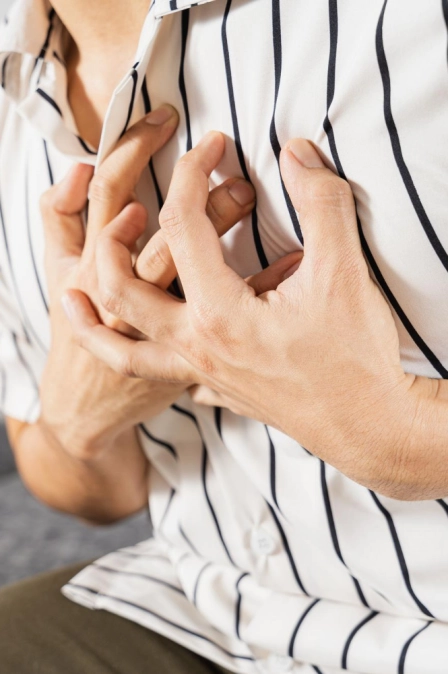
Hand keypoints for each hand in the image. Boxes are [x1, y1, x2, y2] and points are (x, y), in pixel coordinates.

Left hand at [68, 132, 438, 498]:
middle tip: (130, 210)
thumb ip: (321, 204)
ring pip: (123, 349)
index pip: (183, 225)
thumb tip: (296, 155)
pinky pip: (160, 375)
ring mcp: (201, 374)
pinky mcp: (216, 392)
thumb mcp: (344, 271)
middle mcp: (196, 345)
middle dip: (114, 240)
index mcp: (219, 312)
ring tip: (72, 295)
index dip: (192, 174)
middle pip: (123, 290)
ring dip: (93, 319)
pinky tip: (149, 344)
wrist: (368, 429)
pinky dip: (141, 355)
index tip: (210, 147)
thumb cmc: (353, 357)